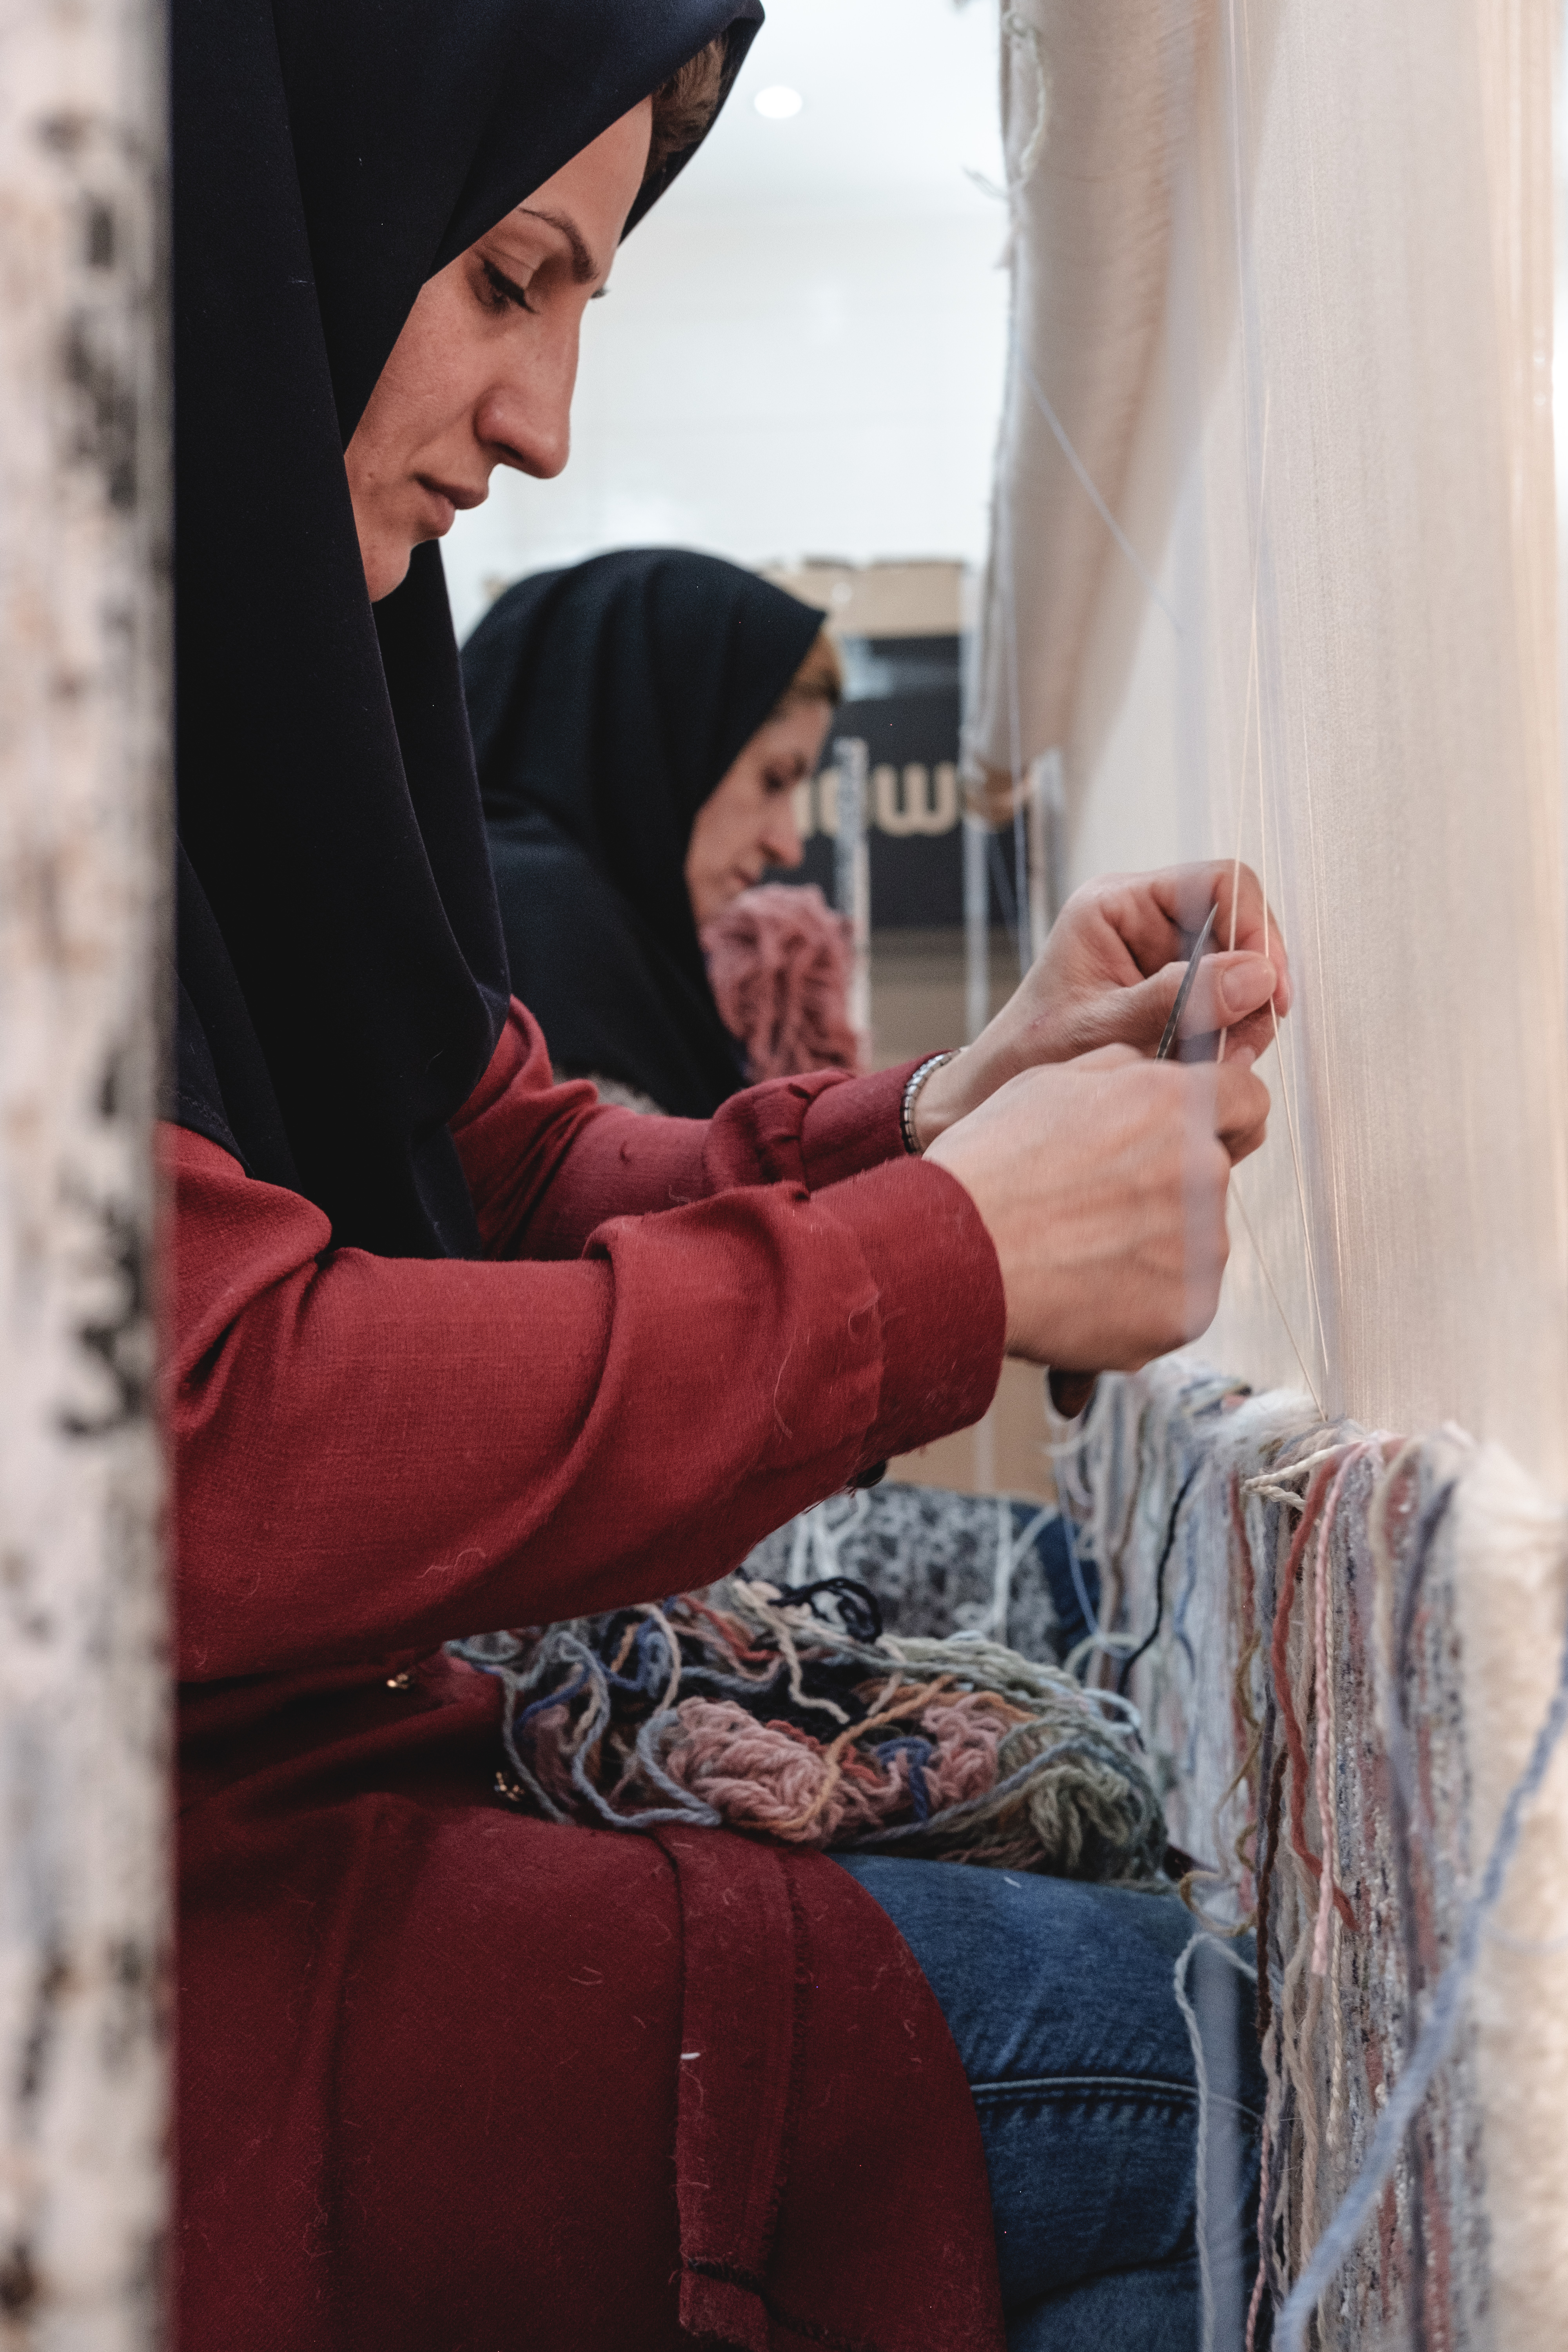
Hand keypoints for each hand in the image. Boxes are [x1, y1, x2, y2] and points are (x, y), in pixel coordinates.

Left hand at [913, 862, 1290, 1147]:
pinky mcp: (1173, 990)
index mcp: (1117, 905)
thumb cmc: (1034, 1053)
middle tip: (1245, 1041)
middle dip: (1252, 984)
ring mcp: (1163, 954)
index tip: (1268, 985)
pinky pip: (1226, 1000)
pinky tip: (1211, 1062)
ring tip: (1221, 1059)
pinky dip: (1230, 1032)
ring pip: (1240, 968)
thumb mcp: (1104, 1028)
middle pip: (1238, 927)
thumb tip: (1256, 976)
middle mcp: (1145, 920)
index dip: (1254, 928)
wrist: (1003, 1088)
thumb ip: (1178, 1000)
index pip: (1218, 882)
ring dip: (1244, 1015)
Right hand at [925, 1046, 1270, 1367]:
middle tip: (1097, 1202)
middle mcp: (1202, 1171)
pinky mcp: (1188, 1312)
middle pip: (1213, 1174)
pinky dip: (1142, 1298)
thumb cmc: (988, 1167)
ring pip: (1196, 1239)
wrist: (950, 1257)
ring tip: (1079, 1250)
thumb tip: (1157, 1071)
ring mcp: (1200, 1248)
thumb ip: (1122, 1071)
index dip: (1221, 1113)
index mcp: (1176, 1105)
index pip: (1249, 1099)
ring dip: (1154, 1243)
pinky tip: (1085, 1288)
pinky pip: (1178, 1299)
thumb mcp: (1048, 1082)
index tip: (1190, 1133)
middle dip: (1169, 1183)